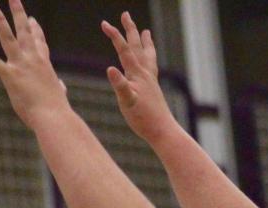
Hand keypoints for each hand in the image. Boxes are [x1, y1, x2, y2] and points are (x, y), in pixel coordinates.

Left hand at [0, 0, 69, 129]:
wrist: (54, 118)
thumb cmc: (57, 110)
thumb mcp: (59, 95)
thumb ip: (58, 87)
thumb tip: (61, 86)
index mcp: (45, 65)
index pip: (40, 43)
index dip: (36, 30)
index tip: (33, 19)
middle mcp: (33, 60)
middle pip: (25, 31)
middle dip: (19, 13)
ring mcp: (21, 66)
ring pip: (9, 37)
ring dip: (0, 20)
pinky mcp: (10, 76)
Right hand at [102, 12, 176, 144]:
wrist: (163, 131)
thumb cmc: (144, 119)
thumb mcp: (127, 102)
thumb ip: (119, 85)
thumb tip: (110, 69)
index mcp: (137, 75)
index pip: (124, 50)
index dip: (114, 36)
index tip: (104, 23)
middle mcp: (146, 74)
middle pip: (137, 47)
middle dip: (130, 30)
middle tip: (126, 15)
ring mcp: (151, 80)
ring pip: (147, 55)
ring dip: (145, 42)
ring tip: (146, 32)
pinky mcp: (154, 89)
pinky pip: (152, 67)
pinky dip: (149, 59)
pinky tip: (148, 62)